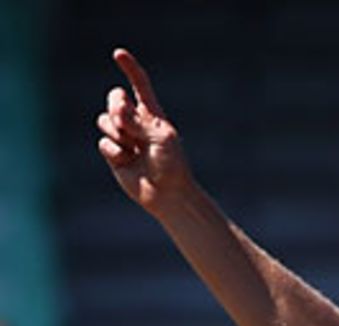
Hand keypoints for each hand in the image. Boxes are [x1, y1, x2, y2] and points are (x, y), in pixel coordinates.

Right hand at [97, 48, 190, 213]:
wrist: (168, 194)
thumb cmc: (172, 165)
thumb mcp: (160, 137)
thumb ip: (137, 121)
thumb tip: (115, 115)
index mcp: (151, 114)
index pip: (139, 85)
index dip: (129, 68)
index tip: (118, 54)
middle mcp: (135, 123)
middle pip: (114, 98)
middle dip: (116, 105)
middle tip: (126, 122)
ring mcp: (123, 138)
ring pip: (104, 120)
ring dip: (117, 132)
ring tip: (133, 148)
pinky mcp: (114, 155)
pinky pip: (103, 142)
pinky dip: (115, 151)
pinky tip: (127, 161)